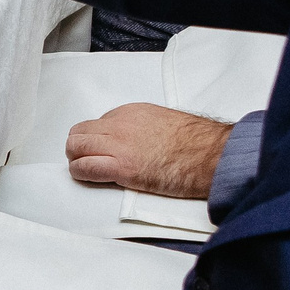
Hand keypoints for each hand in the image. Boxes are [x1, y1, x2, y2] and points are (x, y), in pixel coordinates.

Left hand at [66, 103, 232, 198]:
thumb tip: (135, 138)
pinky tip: (89, 177)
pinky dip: (81, 173)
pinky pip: (85, 168)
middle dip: (79, 148)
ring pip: (75, 147)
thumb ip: (142, 126)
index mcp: (130, 112)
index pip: (97, 123)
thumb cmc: (198, 143)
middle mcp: (120, 125)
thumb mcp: (164, 121)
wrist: (214, 155)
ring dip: (77, 159)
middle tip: (87, 159)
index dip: (97, 139)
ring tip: (88, 169)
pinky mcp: (122, 168)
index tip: (104, 150)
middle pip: (79, 133)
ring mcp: (119, 145)